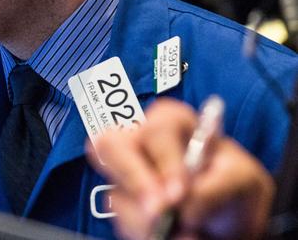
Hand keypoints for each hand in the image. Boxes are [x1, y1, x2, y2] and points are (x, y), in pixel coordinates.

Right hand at [88, 98, 274, 239]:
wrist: (226, 223)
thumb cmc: (232, 188)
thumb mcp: (241, 180)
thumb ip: (216, 186)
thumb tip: (185, 205)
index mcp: (172, 123)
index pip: (156, 130)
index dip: (166, 161)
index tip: (181, 192)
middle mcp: (141, 141)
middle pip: (110, 145)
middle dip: (133, 181)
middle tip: (158, 213)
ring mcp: (127, 173)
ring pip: (114, 190)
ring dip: (145, 219)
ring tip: (181, 231)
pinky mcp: (123, 202)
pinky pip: (120, 219)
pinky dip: (143, 232)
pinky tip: (169, 234)